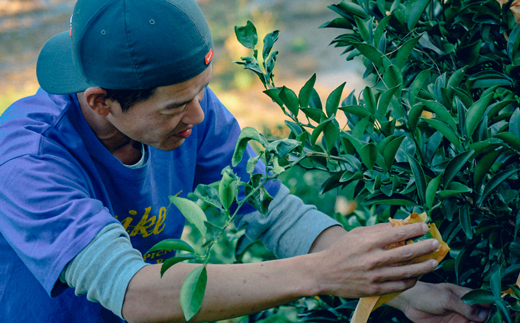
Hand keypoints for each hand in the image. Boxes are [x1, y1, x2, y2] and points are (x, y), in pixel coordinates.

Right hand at [313, 222, 439, 297]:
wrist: (323, 273)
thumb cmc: (340, 251)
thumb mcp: (356, 234)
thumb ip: (377, 230)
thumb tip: (398, 225)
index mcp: (368, 242)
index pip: (397, 233)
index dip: (414, 230)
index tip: (425, 227)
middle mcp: (373, 259)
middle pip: (406, 252)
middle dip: (425, 247)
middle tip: (435, 244)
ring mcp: (375, 276)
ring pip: (407, 271)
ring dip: (424, 266)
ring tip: (434, 262)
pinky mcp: (374, 289)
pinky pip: (399, 285)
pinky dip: (411, 280)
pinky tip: (417, 276)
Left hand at [387, 282, 491, 322]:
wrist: (409, 302)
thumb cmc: (426, 294)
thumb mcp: (446, 298)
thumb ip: (464, 307)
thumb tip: (483, 316)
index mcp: (466, 295)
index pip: (486, 302)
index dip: (492, 308)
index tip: (495, 315)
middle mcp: (465, 308)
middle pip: (483, 316)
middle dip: (486, 320)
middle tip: (481, 322)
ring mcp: (459, 318)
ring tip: (467, 322)